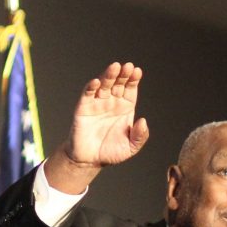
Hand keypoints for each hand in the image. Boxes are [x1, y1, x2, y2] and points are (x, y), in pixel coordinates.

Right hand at [44, 62, 149, 193]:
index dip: (133, 80)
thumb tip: (143, 121)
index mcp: (125, 108)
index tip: (137, 71)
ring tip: (115, 67)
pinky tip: (96, 82)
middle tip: (128, 66)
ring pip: (104, 85)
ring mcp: (97, 103)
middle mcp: (112, 102)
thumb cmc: (111, 152)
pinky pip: (88, 94)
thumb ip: (140, 136)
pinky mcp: (83, 107)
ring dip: (109, 76)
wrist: (90, 160)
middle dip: (123, 74)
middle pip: (118, 84)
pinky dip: (91, 87)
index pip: (130, 90)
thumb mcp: (131, 147)